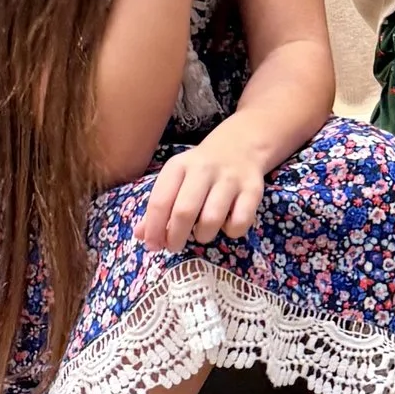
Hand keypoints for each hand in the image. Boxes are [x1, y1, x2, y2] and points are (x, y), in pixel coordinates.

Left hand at [143, 122, 268, 249]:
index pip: (160, 201)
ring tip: (201, 233)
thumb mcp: (176, 180)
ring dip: (203, 235)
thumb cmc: (200, 171)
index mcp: (179, 166)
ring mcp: (231, 179)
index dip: (154, 229)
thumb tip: (141, 235)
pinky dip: (231, 231)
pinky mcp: (253, 189)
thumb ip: (159, 207)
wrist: (240, 146)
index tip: (152, 245)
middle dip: (175, 237)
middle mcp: (204, 169)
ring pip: (212, 219)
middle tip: (174, 247)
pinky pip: (240, 222)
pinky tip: (227, 224)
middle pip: (184, 211)